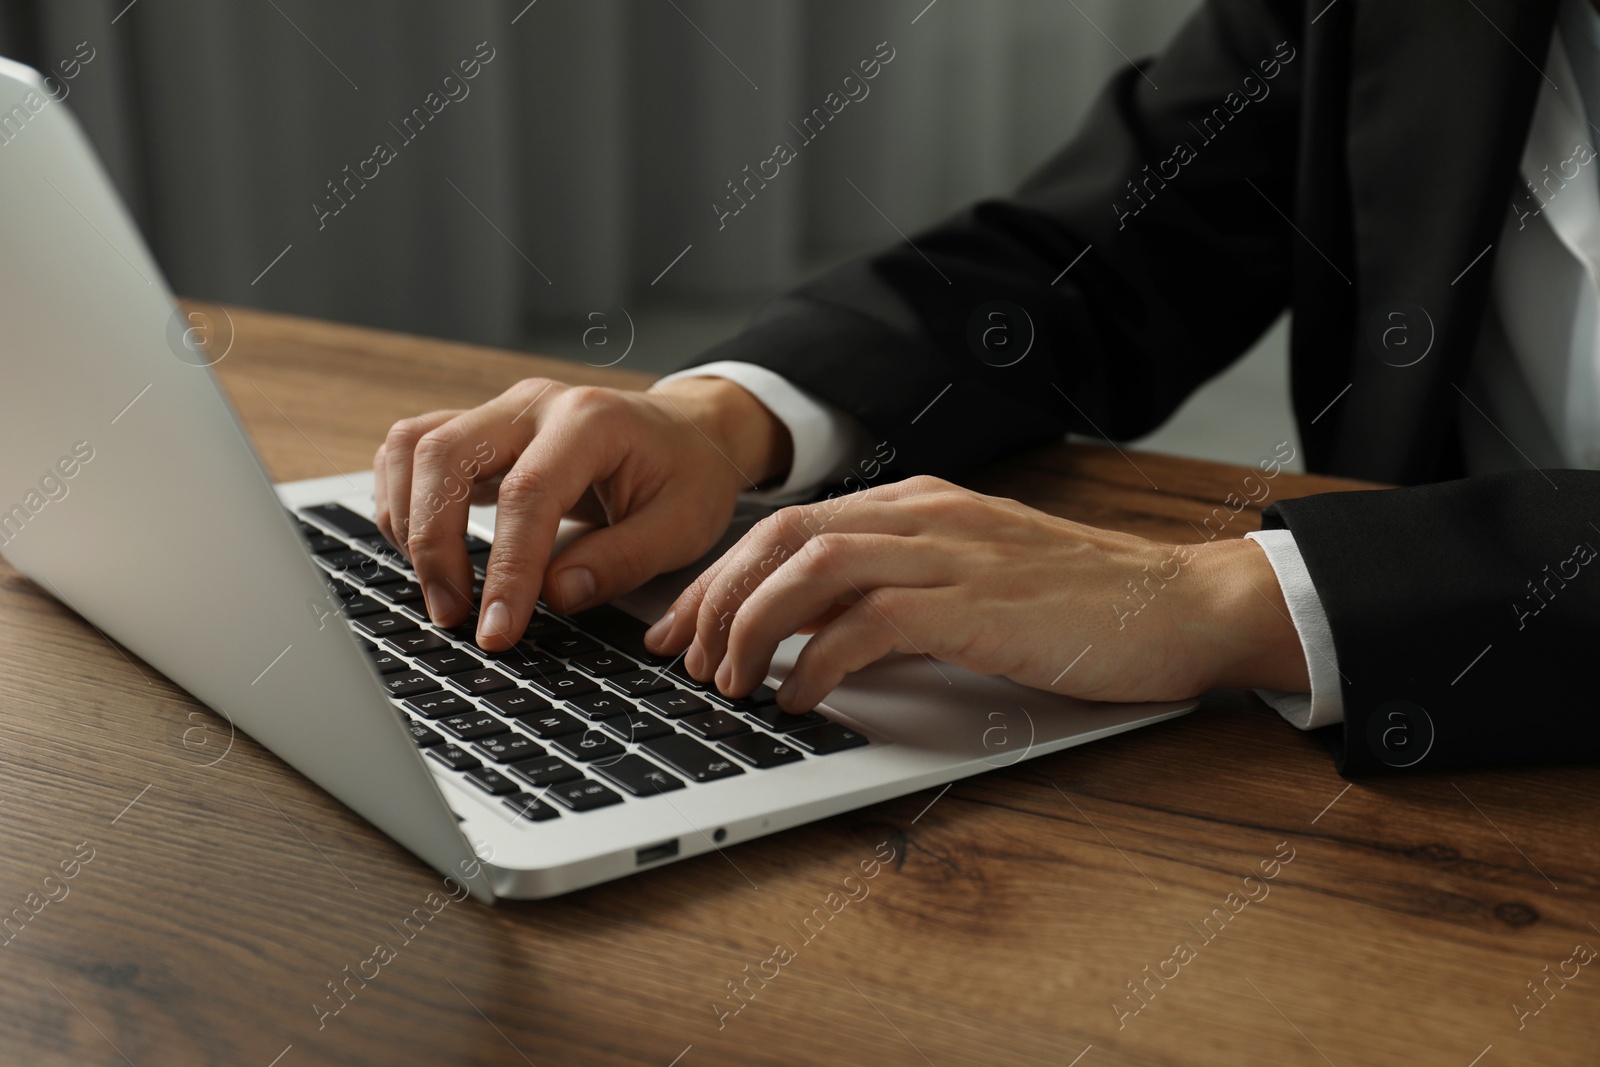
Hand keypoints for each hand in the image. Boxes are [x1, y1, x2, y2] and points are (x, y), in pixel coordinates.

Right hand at [373, 376, 791, 649]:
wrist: (690, 432)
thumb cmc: (688, 475)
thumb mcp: (682, 526)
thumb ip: (621, 561)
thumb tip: (554, 596)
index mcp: (590, 422)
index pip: (528, 494)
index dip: (507, 568)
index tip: (498, 629)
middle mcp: (533, 405)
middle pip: (445, 456)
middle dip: (435, 545)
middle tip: (454, 615)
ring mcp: (501, 412)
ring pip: (414, 446)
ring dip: (408, 520)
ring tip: (436, 587)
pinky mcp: (481, 430)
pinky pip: (413, 450)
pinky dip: (403, 499)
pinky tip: (423, 550)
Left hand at [643, 476, 1308, 710]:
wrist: (1180, 604)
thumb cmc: (1080, 604)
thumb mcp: (974, 582)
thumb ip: (900, 595)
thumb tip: (821, 641)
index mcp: (917, 505)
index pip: (789, 526)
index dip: (721, 574)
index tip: (682, 623)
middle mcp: (925, 515)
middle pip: (782, 537)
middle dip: (716, 597)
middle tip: (681, 656)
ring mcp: (951, 552)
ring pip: (812, 567)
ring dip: (753, 626)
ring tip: (729, 679)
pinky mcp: (977, 601)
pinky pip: (869, 623)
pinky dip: (818, 661)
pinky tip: (800, 698)